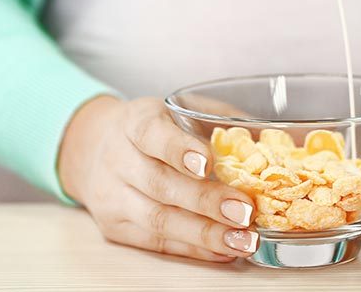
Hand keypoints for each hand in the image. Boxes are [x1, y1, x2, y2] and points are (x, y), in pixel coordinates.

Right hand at [58, 96, 257, 262]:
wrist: (93, 148)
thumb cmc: (152, 127)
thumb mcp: (177, 109)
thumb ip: (217, 119)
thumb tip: (267, 138)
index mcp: (135, 121)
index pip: (153, 135)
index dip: (179, 150)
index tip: (208, 163)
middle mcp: (117, 158)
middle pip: (160, 184)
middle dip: (206, 201)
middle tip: (245, 211)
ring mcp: (112, 196)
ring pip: (158, 219)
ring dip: (205, 234)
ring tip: (243, 240)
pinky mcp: (115, 227)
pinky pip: (156, 242)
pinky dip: (193, 249)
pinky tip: (223, 250)